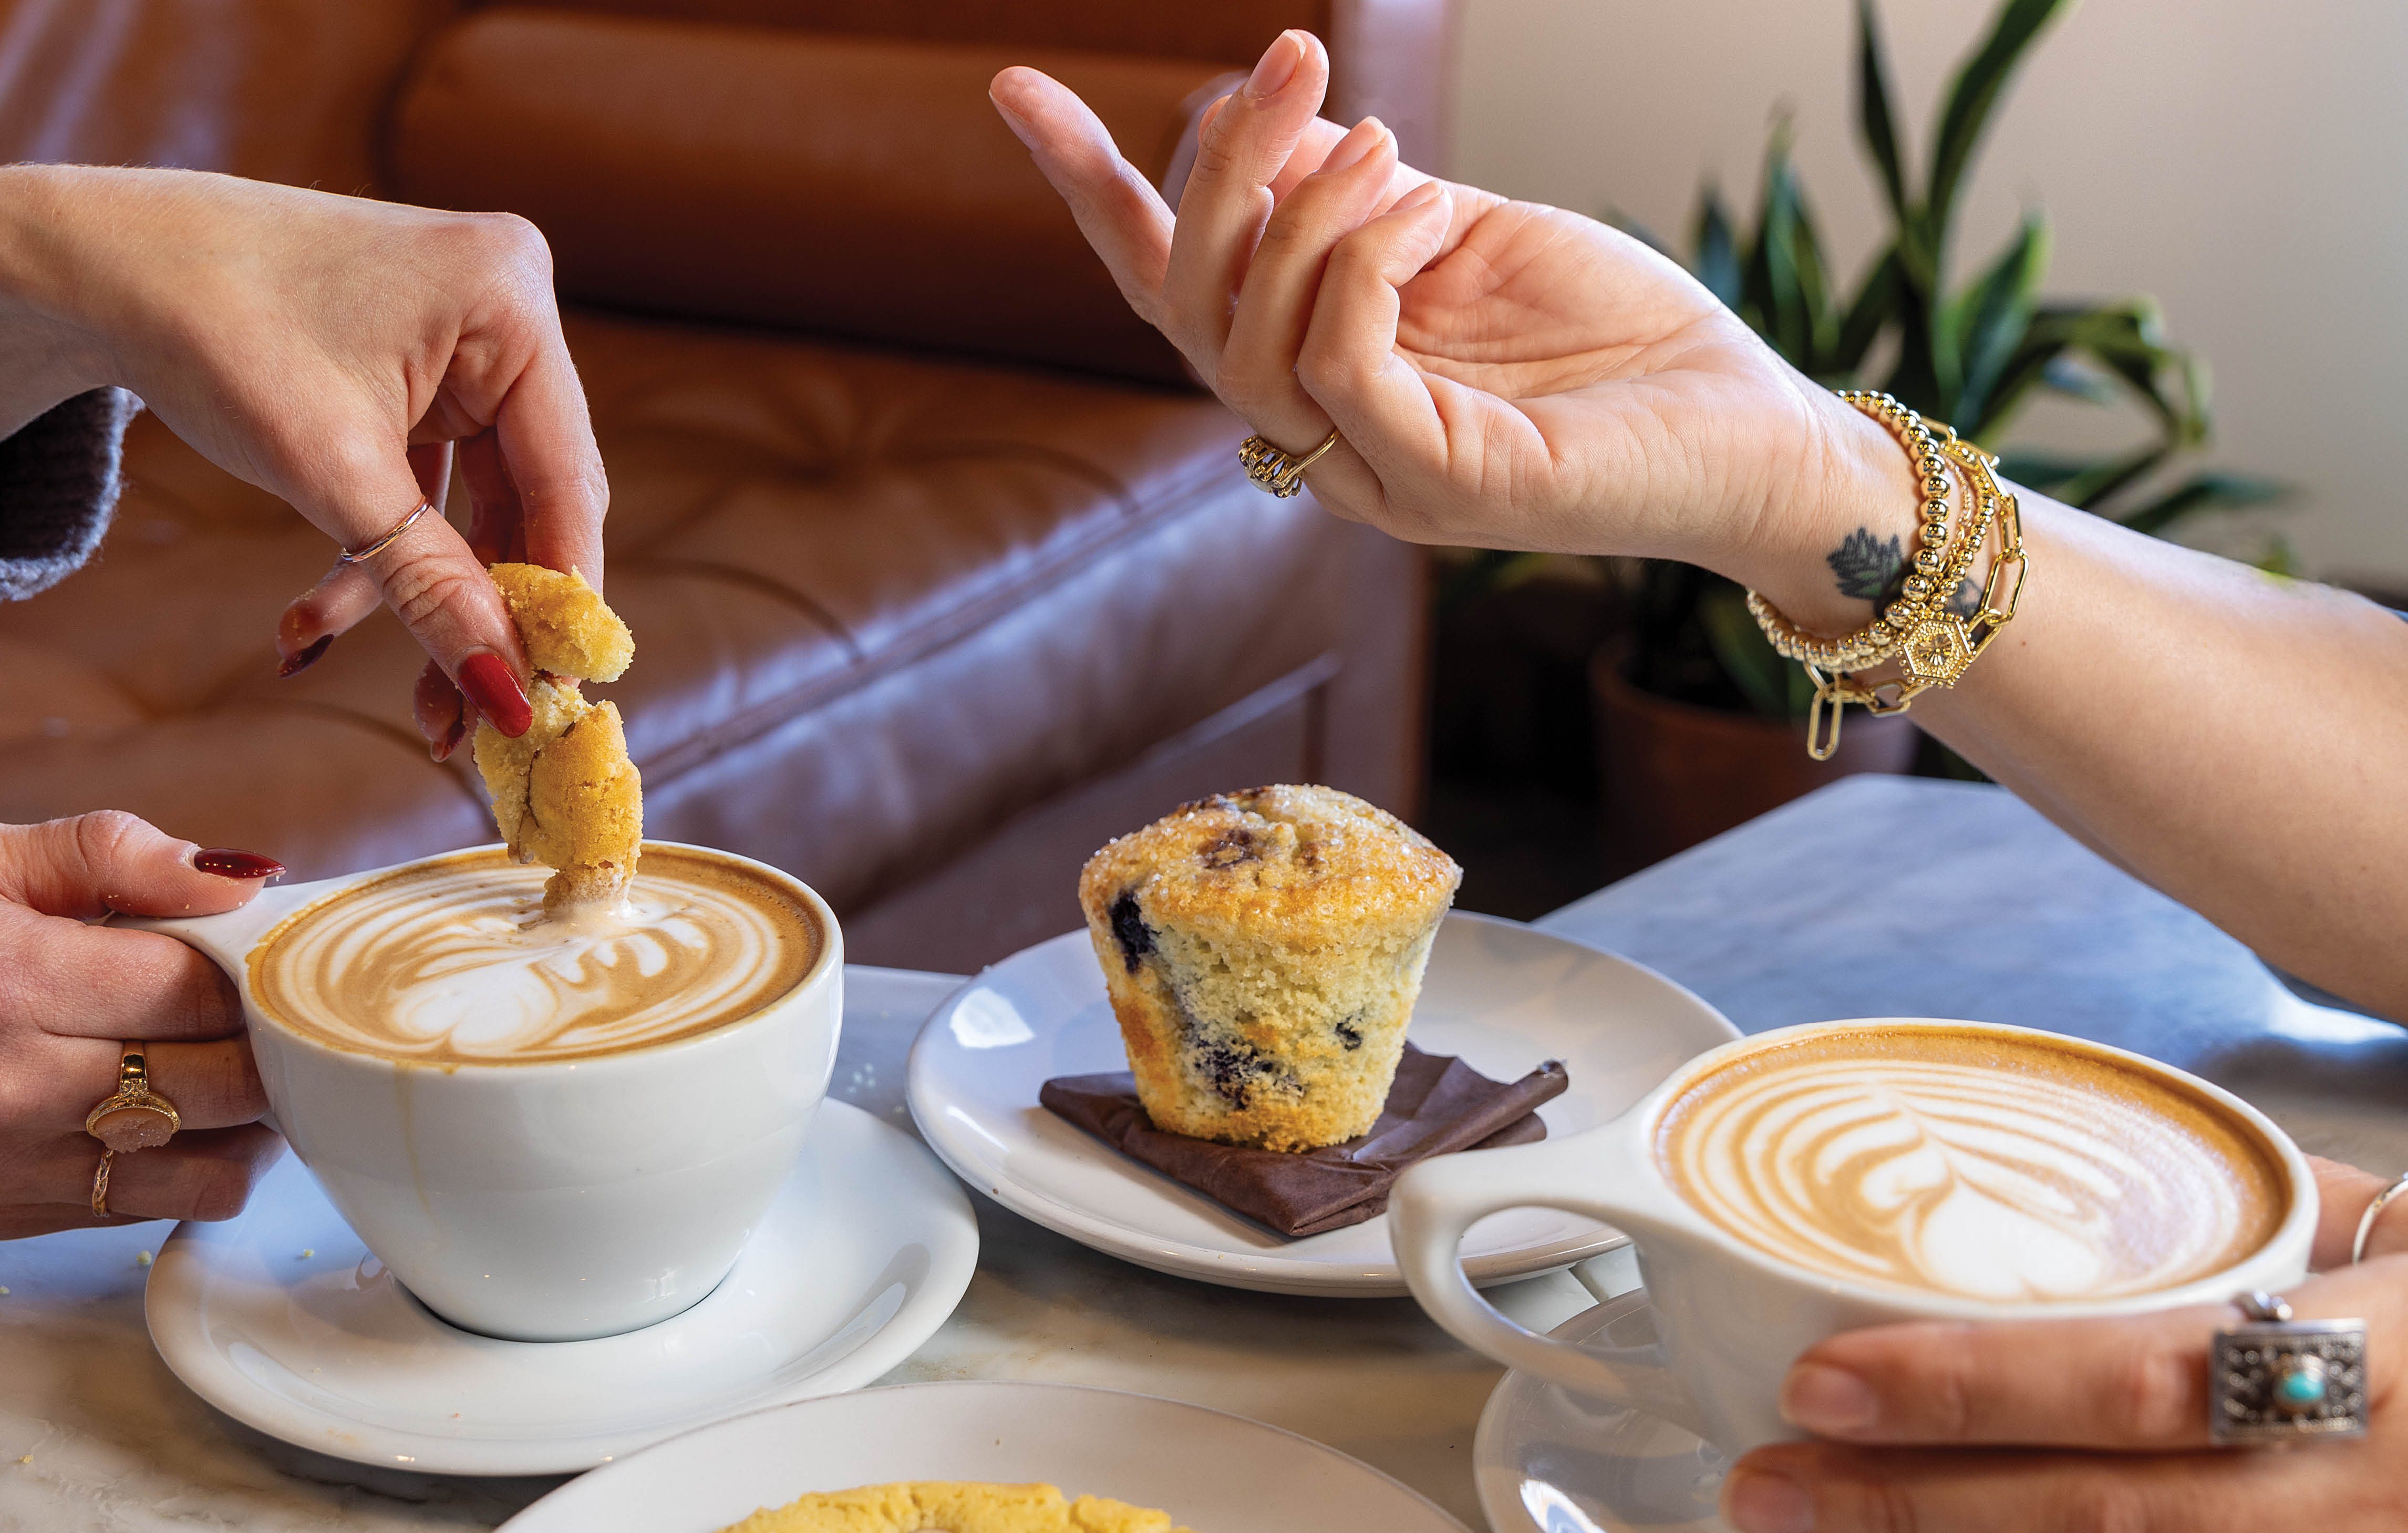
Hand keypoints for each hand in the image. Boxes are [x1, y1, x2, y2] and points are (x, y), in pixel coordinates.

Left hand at [0, 165, 610, 755]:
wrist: (100, 264)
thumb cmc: (210, 326)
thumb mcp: (330, 472)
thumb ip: (432, 586)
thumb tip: (509, 697)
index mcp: (511, 302)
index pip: (567, 481)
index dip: (560, 600)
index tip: (549, 700)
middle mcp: (509, 312)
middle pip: (531, 501)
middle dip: (487, 614)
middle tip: (474, 720)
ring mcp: (470, 342)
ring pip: (479, 507)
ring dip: (428, 600)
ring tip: (409, 708)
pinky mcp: (426, 373)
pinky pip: (433, 486)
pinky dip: (384, 553)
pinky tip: (318, 620)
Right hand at [0, 812, 283, 1239]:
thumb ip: (110, 855)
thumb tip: (232, 883)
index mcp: (20, 985)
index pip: (202, 992)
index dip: (253, 975)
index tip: (260, 963)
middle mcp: (21, 1087)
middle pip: (226, 1083)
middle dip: (267, 1049)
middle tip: (267, 1019)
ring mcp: (21, 1164)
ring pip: (213, 1169)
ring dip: (252, 1126)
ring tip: (238, 1074)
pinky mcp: (20, 1213)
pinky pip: (158, 1209)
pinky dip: (200, 1170)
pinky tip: (183, 1119)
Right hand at [990, 31, 1907, 627]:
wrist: (1756, 434)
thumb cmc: (1622, 342)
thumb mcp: (1471, 240)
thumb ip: (1364, 207)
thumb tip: (1275, 134)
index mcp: (1321, 374)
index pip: (1174, 290)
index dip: (1094, 191)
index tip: (1015, 89)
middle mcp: (1324, 436)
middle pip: (1192, 310)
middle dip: (1217, 171)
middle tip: (1288, 57)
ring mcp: (1375, 473)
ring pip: (1247, 343)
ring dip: (1297, 213)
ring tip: (1382, 137)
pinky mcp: (1439, 487)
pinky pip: (1336, 368)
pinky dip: (1357, 269)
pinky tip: (1425, 212)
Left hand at [1725, 1156, 2407, 1531]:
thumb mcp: (2392, 1230)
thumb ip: (2248, 1225)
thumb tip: (2068, 1193)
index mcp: (2389, 1362)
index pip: (2153, 1380)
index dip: (1980, 1391)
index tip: (1821, 1375)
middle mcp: (2370, 1497)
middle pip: (2115, 1520)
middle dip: (1914, 1513)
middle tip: (1761, 1485)